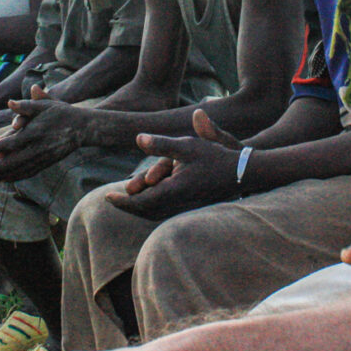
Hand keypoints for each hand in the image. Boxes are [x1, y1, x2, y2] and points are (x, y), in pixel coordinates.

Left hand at [0, 86, 82, 184]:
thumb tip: (10, 102)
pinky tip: (3, 180)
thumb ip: (27, 104)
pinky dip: (14, 177)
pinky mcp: (47, 162)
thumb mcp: (46, 104)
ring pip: (20, 170)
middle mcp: (39, 147)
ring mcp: (44, 157)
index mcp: (37, 132)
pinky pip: (28, 172)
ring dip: (2, 177)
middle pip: (14, 161)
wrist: (83, 128)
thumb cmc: (62, 113)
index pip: (14, 141)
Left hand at [105, 109, 243, 220]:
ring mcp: (186, 206)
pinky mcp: (192, 206)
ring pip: (156, 213)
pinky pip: (166, 211)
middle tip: (115, 197)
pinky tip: (153, 199)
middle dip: (129, 204)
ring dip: (140, 206)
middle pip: (145, 210)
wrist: (243, 173)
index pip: (140, 201)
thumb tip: (138, 138)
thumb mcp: (188, 145)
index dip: (122, 200)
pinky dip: (154, 207)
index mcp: (173, 190)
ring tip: (130, 198)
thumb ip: (161, 144)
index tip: (108, 196)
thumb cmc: (216, 157)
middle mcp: (178, 202)